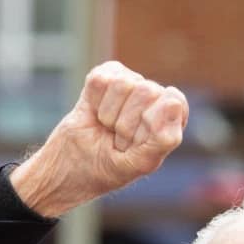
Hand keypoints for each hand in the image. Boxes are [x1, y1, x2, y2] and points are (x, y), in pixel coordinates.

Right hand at [10, 61, 187, 217]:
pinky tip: (94, 114)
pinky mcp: (104, 75)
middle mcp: (153, 97)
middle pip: (146, 91)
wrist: (69, 167)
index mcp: (171, 119)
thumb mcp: (140, 162)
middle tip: (118, 140)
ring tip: (106, 129)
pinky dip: (93, 102)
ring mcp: (129, 83)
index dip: (151, 125)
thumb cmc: (109, 168)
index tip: (137, 145)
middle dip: (127, 124)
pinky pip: (100, 80)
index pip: (173, 103)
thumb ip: (163, 138)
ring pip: (122, 85)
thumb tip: (174, 101)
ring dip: (109, 115)